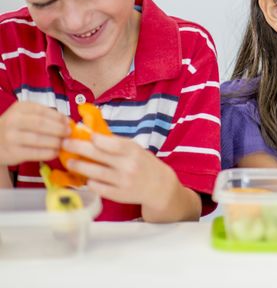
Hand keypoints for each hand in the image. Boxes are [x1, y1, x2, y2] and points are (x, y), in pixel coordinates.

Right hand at [0, 101, 68, 165]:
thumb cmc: (17, 127)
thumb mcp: (27, 115)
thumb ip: (45, 116)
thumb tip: (68, 122)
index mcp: (20, 108)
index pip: (43, 111)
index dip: (59, 117)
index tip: (69, 123)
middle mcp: (13, 120)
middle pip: (41, 124)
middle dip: (59, 129)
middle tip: (69, 133)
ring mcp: (11, 137)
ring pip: (39, 139)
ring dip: (56, 142)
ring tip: (64, 143)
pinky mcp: (12, 152)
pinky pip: (35, 153)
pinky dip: (49, 153)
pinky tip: (56, 152)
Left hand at [62, 132, 177, 210]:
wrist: (158, 186)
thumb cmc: (143, 163)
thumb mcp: (135, 148)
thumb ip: (115, 142)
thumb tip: (91, 134)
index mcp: (132, 151)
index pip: (111, 143)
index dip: (94, 139)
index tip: (80, 134)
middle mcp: (128, 166)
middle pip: (98, 156)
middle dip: (78, 149)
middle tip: (65, 145)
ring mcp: (122, 181)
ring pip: (94, 173)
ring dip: (78, 166)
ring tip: (69, 162)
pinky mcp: (118, 195)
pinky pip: (98, 187)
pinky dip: (89, 182)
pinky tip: (85, 178)